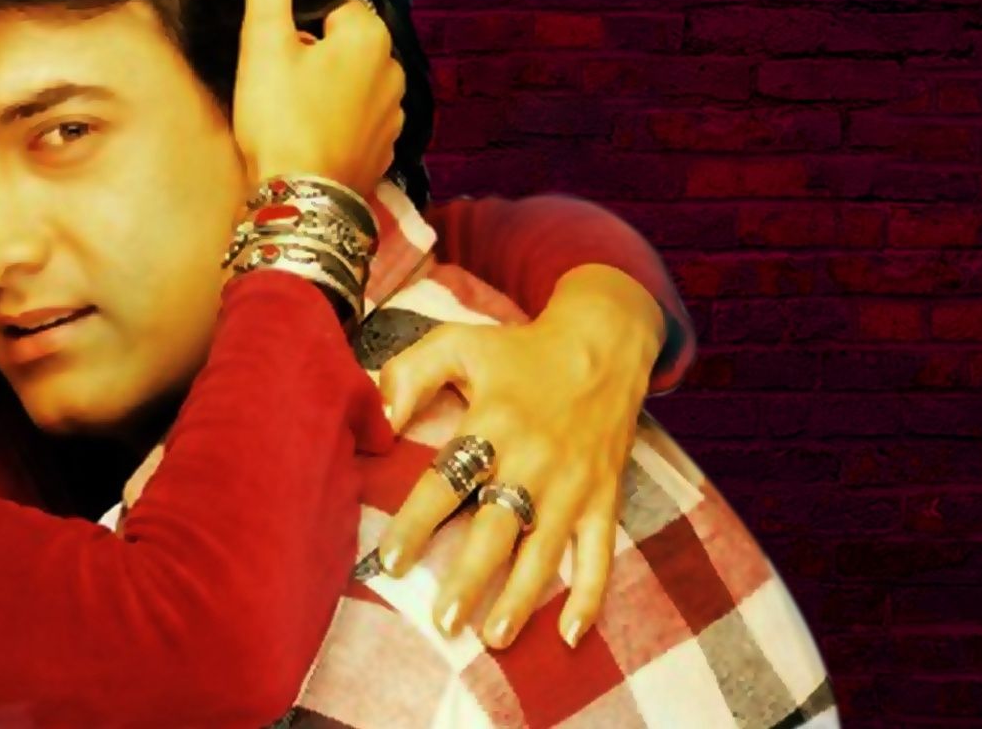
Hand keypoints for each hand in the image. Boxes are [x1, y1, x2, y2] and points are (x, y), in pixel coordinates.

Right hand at [232, 0, 404, 192]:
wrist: (304, 201)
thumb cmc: (282, 119)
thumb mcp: (264, 44)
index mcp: (371, 34)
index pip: (332, 5)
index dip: (297, 25)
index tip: (276, 53)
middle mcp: (395, 69)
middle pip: (345, 43)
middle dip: (316, 55)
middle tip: (280, 85)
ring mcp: (396, 113)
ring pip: (355, 82)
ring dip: (330, 89)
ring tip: (296, 114)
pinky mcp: (388, 149)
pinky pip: (362, 119)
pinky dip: (341, 121)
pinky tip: (315, 137)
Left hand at [374, 265, 664, 648]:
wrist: (603, 344)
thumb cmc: (519, 351)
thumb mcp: (458, 343)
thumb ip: (409, 375)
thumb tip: (378, 419)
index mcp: (494, 423)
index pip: (448, 479)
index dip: (417, 522)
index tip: (390, 561)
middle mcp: (535, 460)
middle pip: (497, 527)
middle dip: (471, 578)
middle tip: (444, 622)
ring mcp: (573, 484)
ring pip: (545, 551)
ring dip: (521, 598)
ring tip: (492, 638)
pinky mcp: (604, 498)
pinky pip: (600, 554)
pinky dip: (590, 597)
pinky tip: (570, 637)